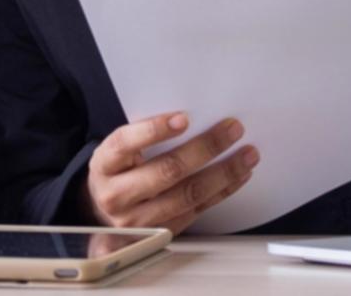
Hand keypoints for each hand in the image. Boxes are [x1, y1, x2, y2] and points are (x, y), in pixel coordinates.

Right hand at [83, 112, 257, 236]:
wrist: (103, 212)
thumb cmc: (118, 170)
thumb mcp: (119, 151)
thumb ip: (143, 137)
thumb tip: (190, 117)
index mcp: (104, 164)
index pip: (126, 143)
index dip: (154, 130)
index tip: (184, 118)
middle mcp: (117, 194)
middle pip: (165, 171)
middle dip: (204, 148)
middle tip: (232, 129)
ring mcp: (139, 219)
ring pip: (187, 195)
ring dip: (223, 173)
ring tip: (246, 154)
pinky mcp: (162, 232)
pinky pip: (198, 210)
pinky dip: (222, 191)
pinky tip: (238, 176)